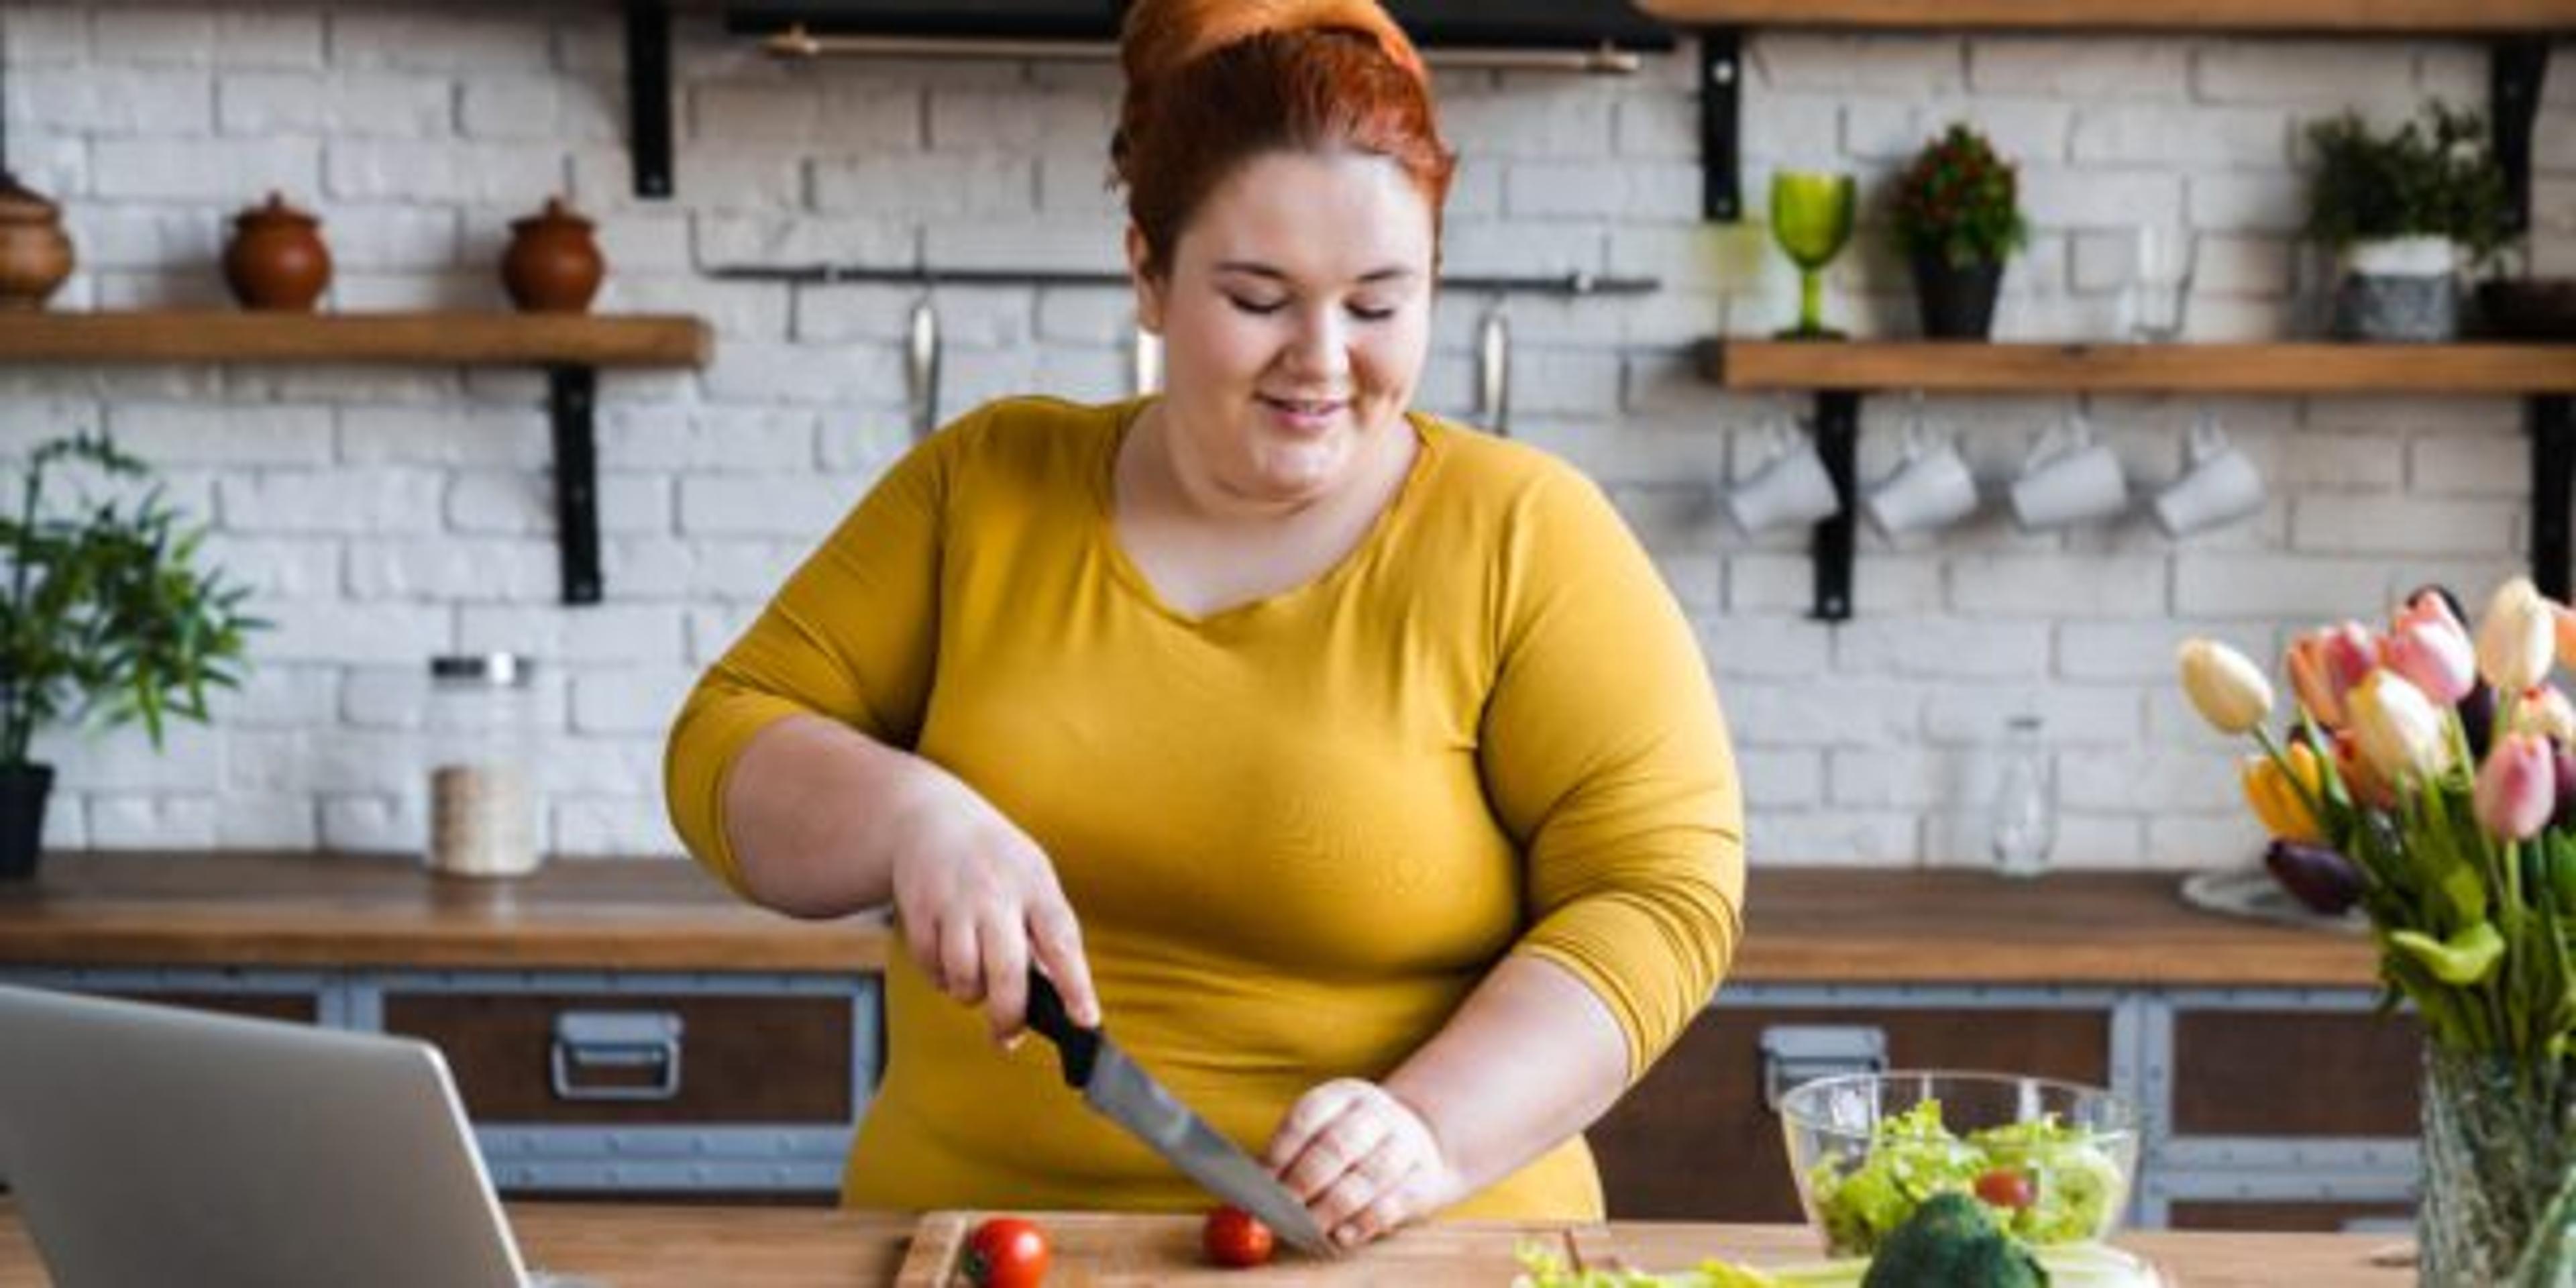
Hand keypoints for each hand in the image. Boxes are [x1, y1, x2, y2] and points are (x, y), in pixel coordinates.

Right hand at [884, 764, 1098, 1044]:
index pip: (1062, 941)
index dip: (1076, 986)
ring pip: (963, 976)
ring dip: (969, 994)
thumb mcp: (1034, 880)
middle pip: (1007, 971)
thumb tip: (1060, 996)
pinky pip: (931, 967)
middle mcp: (997, 893)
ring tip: (974, 982)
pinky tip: (948, 959)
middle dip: (1008, 1014)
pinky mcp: (919, 910)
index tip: (1086, 1021)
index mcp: (1037, 886)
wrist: (932, 818)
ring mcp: (955, 901)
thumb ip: (1047, 933)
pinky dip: (940, 977)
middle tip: (1008, 1034)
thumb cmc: (996, 861)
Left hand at [1263, 1079, 1462, 1248]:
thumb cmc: (1352, 1145)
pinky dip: (1366, 1222)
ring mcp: (1405, 1143)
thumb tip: (1250, 1192)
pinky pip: (1396, 1202)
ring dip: (1334, 1206)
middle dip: (1306, 1180)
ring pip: (1370, 1174)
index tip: (1260, 1183)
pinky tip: (1343, 1236)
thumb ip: (1288, 1159)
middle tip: (1283, 1208)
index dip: (1282, 1150)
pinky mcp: (1424, 1177)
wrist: (1418, 1144)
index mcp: (1343, 1095)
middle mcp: (1377, 1113)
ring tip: (1310, 1228)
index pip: (1307, 1116)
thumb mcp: (1324, 1133)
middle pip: (1339, 1144)